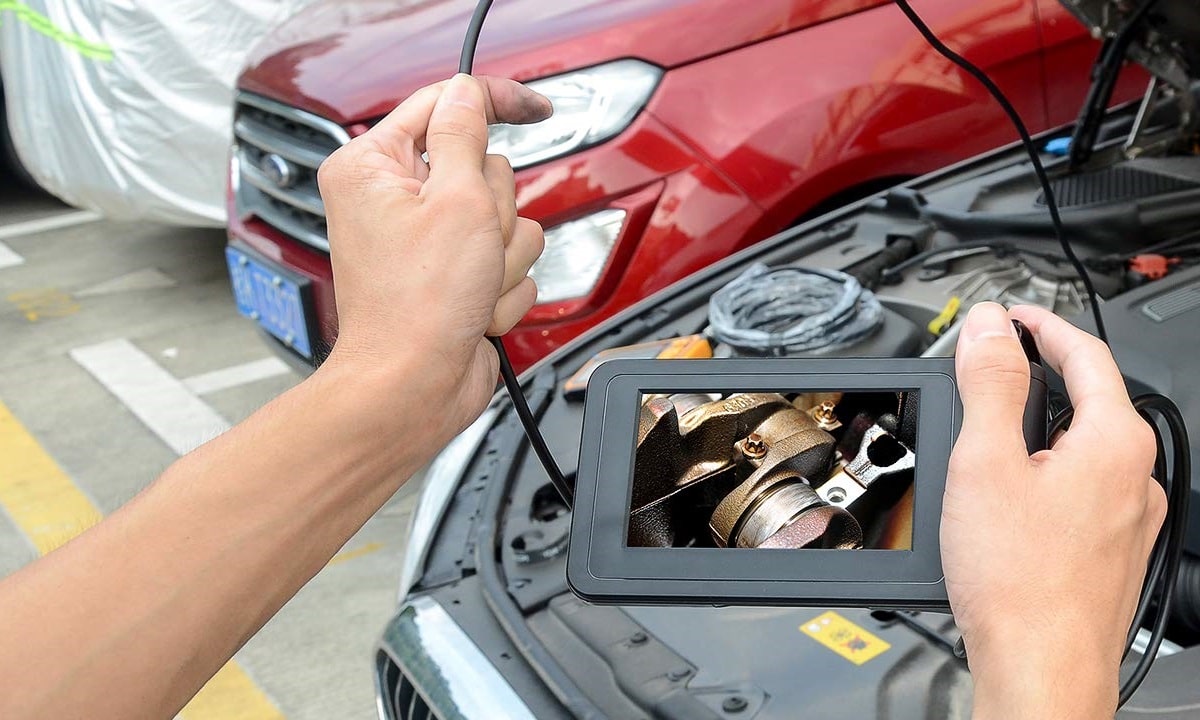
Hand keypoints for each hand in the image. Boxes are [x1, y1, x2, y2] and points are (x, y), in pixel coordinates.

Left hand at [316, 74, 551, 439]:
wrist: (413, 388)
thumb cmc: (418, 305)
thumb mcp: (455, 199)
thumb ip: (464, 133)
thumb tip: (467, 92)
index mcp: (374, 166)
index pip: (445, 104)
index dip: (496, 102)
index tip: (538, 108)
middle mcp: (395, 200)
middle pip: (486, 170)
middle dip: (494, 212)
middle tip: (471, 245)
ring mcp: (427, 242)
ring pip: (506, 221)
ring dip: (501, 258)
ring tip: (471, 286)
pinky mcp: (454, 277)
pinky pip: (506, 264)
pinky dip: (501, 289)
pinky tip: (474, 311)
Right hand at [941, 302, 1164, 718]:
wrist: (1042, 668)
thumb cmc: (1020, 580)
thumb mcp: (985, 462)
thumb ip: (989, 385)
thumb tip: (989, 327)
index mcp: (1115, 442)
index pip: (1085, 354)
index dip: (1039, 326)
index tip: (1008, 317)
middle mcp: (1134, 477)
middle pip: (1088, 400)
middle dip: (1037, 376)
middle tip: (988, 366)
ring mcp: (1128, 519)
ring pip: (1083, 449)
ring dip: (1039, 428)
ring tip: (988, 433)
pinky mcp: (1112, 552)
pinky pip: (1081, 490)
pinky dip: (1046, 473)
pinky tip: (1009, 497)